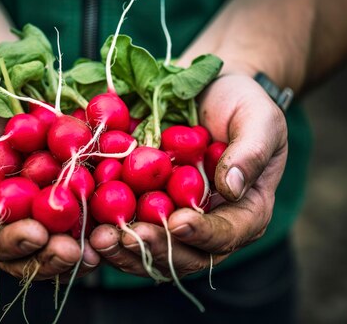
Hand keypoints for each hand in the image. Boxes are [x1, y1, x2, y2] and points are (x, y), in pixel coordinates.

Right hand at [0, 97, 99, 278]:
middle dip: (48, 258)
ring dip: (74, 256)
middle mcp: (2, 226)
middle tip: (71, 252)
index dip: (11, 241)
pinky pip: (77, 226)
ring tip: (94, 252)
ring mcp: (33, 219)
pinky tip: (109, 233)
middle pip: (24, 256)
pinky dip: (92, 232)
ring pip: (53, 250)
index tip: (35, 234)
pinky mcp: (60, 206)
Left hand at [90, 73, 287, 276]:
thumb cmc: (240, 103)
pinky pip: (128, 231)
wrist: (206, 90)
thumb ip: (251, 151)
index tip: (177, 222)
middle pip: (186, 256)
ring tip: (99, 238)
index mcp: (245, 212)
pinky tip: (87, 226)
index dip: (202, 234)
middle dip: (154, 249)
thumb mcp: (259, 118)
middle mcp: (210, 226)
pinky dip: (109, 233)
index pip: (227, 235)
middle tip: (126, 237)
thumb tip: (231, 189)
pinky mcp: (146, 211)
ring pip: (152, 254)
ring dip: (124, 252)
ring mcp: (175, 221)